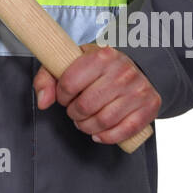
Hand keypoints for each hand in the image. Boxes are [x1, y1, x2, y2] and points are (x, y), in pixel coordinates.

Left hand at [32, 42, 160, 144]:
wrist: (136, 68)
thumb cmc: (100, 68)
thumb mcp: (73, 62)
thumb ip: (48, 78)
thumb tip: (43, 101)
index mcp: (102, 55)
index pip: (69, 83)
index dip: (61, 95)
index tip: (65, 96)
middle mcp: (122, 71)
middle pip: (86, 106)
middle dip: (74, 114)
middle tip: (75, 111)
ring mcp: (138, 90)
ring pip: (104, 121)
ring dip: (88, 127)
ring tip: (85, 121)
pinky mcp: (149, 106)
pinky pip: (124, 131)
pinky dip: (107, 137)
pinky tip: (100, 133)